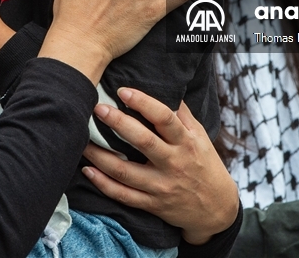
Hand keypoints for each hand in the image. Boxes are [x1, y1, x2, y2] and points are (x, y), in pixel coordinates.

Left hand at [81, 89, 239, 244]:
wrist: (217, 209)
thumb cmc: (205, 165)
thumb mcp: (200, 137)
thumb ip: (182, 115)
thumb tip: (166, 88)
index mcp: (186, 143)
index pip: (165, 119)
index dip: (144, 103)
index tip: (123, 91)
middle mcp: (174, 163)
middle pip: (143, 142)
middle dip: (118, 123)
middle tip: (98, 109)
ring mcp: (161, 186)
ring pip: (126, 171)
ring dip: (100, 156)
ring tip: (81, 140)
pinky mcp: (152, 205)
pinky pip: (123, 195)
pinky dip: (103, 184)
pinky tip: (87, 170)